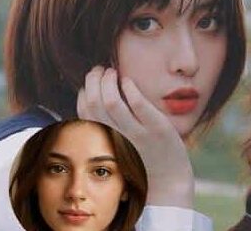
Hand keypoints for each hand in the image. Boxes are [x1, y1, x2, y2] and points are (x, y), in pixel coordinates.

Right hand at [77, 67, 195, 208]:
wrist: (166, 180)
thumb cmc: (140, 160)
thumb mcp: (116, 147)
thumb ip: (106, 130)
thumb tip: (95, 104)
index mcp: (104, 143)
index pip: (84, 116)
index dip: (83, 96)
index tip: (88, 83)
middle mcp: (116, 138)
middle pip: (94, 105)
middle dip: (92, 83)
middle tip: (97, 70)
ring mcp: (137, 133)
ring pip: (112, 102)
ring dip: (108, 82)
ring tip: (110, 70)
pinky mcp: (157, 128)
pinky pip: (139, 105)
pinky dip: (130, 89)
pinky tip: (127, 80)